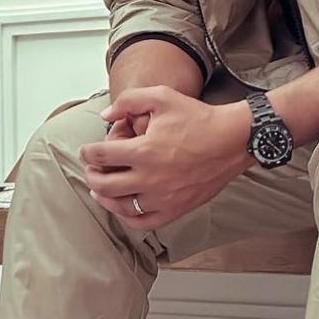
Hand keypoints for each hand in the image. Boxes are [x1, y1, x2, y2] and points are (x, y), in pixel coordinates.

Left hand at [80, 85, 250, 230]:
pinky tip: (124, 207)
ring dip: (105, 198)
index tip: (87, 150)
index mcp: (144, 150)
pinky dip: (128, 217)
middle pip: (105, 185)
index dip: (88, 152)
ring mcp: (163, 197)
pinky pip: (144, 222)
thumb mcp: (161, 97)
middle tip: (92, 169)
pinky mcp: (176, 209)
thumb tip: (106, 116)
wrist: (231, 140)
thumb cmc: (197, 117)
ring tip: (100, 190)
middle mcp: (150, 178)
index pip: (101, 155)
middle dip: (92, 175)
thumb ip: (128, 101)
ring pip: (121, 207)